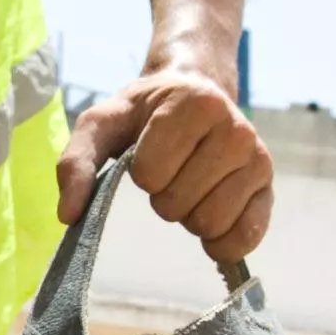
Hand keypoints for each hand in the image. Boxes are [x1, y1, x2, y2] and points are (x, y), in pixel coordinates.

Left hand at [57, 69, 273, 263]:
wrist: (193, 92)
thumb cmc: (142, 113)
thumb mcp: (100, 125)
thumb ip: (76, 163)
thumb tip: (68, 216)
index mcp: (195, 105)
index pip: (152, 174)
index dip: (141, 172)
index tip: (147, 152)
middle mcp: (235, 129)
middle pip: (179, 204)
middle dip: (164, 197)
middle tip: (171, 171)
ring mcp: (257, 159)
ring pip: (210, 223)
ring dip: (189, 216)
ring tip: (190, 186)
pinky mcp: (268, 187)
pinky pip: (246, 237)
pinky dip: (222, 242)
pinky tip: (212, 223)